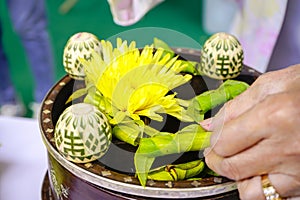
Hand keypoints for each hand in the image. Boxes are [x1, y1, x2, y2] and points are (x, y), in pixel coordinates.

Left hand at [203, 65, 299, 198]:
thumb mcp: (272, 84)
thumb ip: (235, 106)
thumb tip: (209, 126)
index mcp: (275, 116)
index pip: (223, 142)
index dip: (211, 141)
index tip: (211, 137)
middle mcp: (286, 147)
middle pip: (231, 167)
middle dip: (217, 159)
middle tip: (218, 150)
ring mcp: (298, 169)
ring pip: (249, 191)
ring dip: (237, 178)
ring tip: (240, 161)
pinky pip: (271, 196)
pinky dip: (258, 186)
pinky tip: (260, 169)